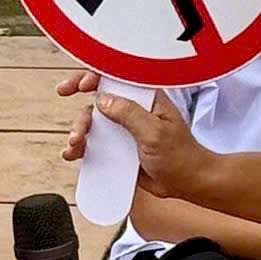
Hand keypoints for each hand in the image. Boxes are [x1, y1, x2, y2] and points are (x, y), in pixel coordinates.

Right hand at [58, 74, 208, 197]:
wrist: (187, 183)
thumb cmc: (181, 155)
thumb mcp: (154, 132)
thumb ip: (129, 114)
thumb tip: (103, 100)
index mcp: (146, 98)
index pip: (115, 78)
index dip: (94, 76)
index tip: (79, 85)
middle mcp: (133, 110)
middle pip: (98, 101)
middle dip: (82, 113)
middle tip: (78, 131)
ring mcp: (125, 129)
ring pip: (93, 124)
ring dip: (79, 131)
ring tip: (76, 145)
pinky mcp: (119, 147)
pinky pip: (96, 143)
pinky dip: (82, 147)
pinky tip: (74, 154)